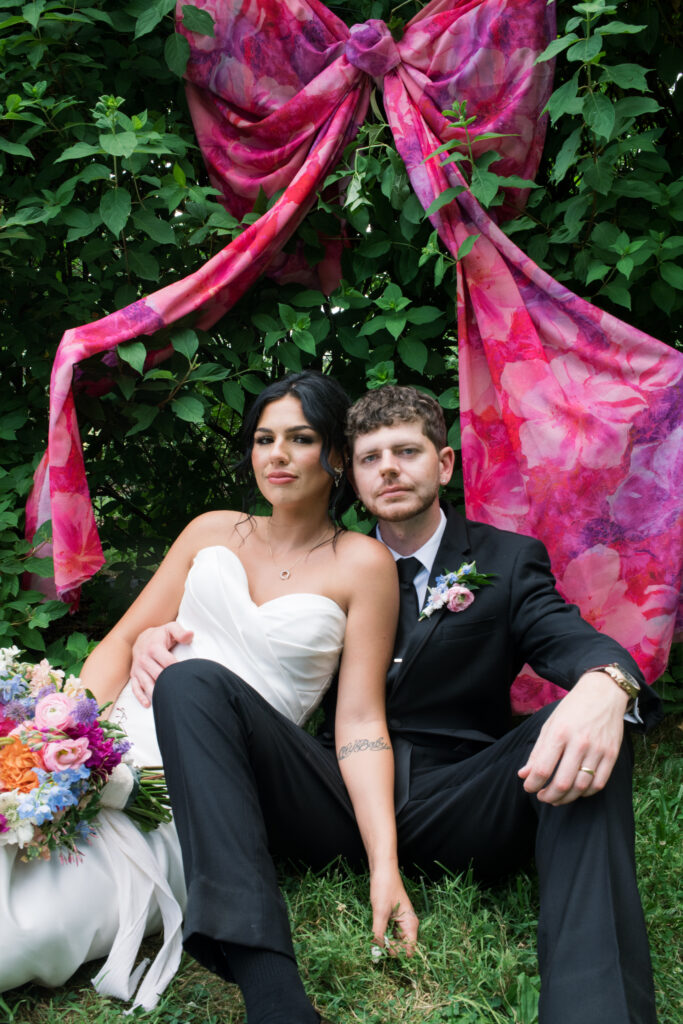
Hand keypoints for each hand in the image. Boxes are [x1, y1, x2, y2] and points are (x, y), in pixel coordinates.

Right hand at [130, 622, 191, 707]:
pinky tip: (148, 704)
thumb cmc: (161, 635)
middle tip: (181, 691)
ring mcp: (138, 668)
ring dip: (156, 693)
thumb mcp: (171, 628)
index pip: (168, 663)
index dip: (179, 670)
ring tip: (167, 701)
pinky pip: (135, 687)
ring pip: (147, 684)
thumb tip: (190, 635)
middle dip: (169, 684)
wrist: (142, 638)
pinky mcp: (134, 675)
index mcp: (154, 648)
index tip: (187, 675)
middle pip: (158, 675)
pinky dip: (141, 697)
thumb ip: (180, 632)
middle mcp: (144, 659)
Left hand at [369, 863, 418, 955]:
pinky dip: (383, 934)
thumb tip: (376, 953)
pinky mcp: (394, 917)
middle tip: (376, 947)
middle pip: (403, 946)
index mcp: (411, 924)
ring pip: (396, 940)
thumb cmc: (384, 887)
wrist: (382, 868)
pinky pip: (390, 932)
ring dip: (386, 942)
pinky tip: (375, 933)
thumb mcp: (380, 912)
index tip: (384, 954)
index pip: (410, 949)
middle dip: (390, 949)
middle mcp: (408, 924)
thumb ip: (379, 934)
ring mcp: (401, 920)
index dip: (399, 954)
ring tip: (374, 941)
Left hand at [518, 671, 628, 804]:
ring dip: (566, 798)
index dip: (532, 784)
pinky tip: (576, 791)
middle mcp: (579, 743)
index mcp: (559, 733)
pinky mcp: (612, 754)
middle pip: (562, 783)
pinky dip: (586, 793)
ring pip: (581, 787)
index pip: (542, 769)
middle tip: (542, 797)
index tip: (528, 787)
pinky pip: (599, 783)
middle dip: (548, 796)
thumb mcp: (550, 724)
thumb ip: (537, 752)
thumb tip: (524, 775)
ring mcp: (598, 750)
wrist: (603, 693)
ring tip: (557, 798)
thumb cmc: (572, 708)